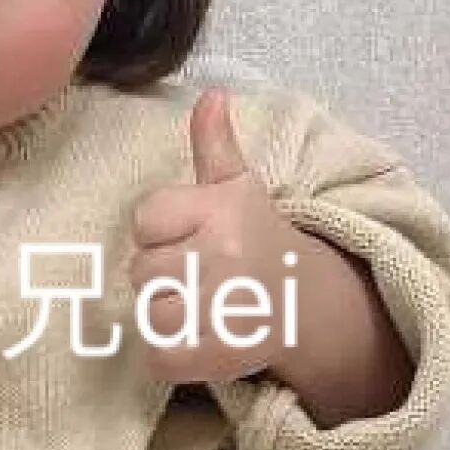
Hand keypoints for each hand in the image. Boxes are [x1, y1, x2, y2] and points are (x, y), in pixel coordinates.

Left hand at [127, 88, 305, 383]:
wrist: (307, 301)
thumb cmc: (255, 235)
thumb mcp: (237, 186)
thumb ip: (215, 142)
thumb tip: (212, 93)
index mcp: (219, 210)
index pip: (144, 221)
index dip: (160, 232)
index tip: (190, 237)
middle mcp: (223, 255)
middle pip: (141, 270)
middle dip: (162, 275)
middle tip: (199, 275)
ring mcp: (226, 308)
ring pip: (150, 314)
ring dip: (166, 316)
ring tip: (200, 306)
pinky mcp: (224, 355)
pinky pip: (160, 356)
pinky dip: (168, 356)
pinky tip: (197, 340)